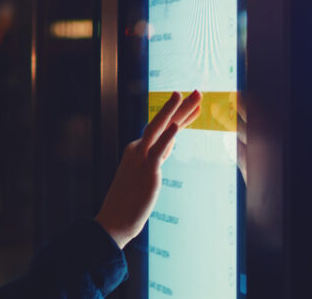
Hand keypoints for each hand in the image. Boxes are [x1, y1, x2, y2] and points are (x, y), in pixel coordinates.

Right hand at [95, 90, 201, 248]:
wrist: (114, 221)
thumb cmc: (128, 202)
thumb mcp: (144, 174)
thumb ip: (155, 158)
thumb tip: (168, 146)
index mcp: (136, 150)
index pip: (161, 128)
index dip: (180, 116)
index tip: (194, 107)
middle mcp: (137, 150)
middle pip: (161, 123)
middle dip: (179, 106)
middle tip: (197, 91)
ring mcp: (141, 160)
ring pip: (159, 130)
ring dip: (175, 112)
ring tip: (188, 96)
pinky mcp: (147, 173)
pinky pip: (158, 152)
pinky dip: (168, 137)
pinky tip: (176, 126)